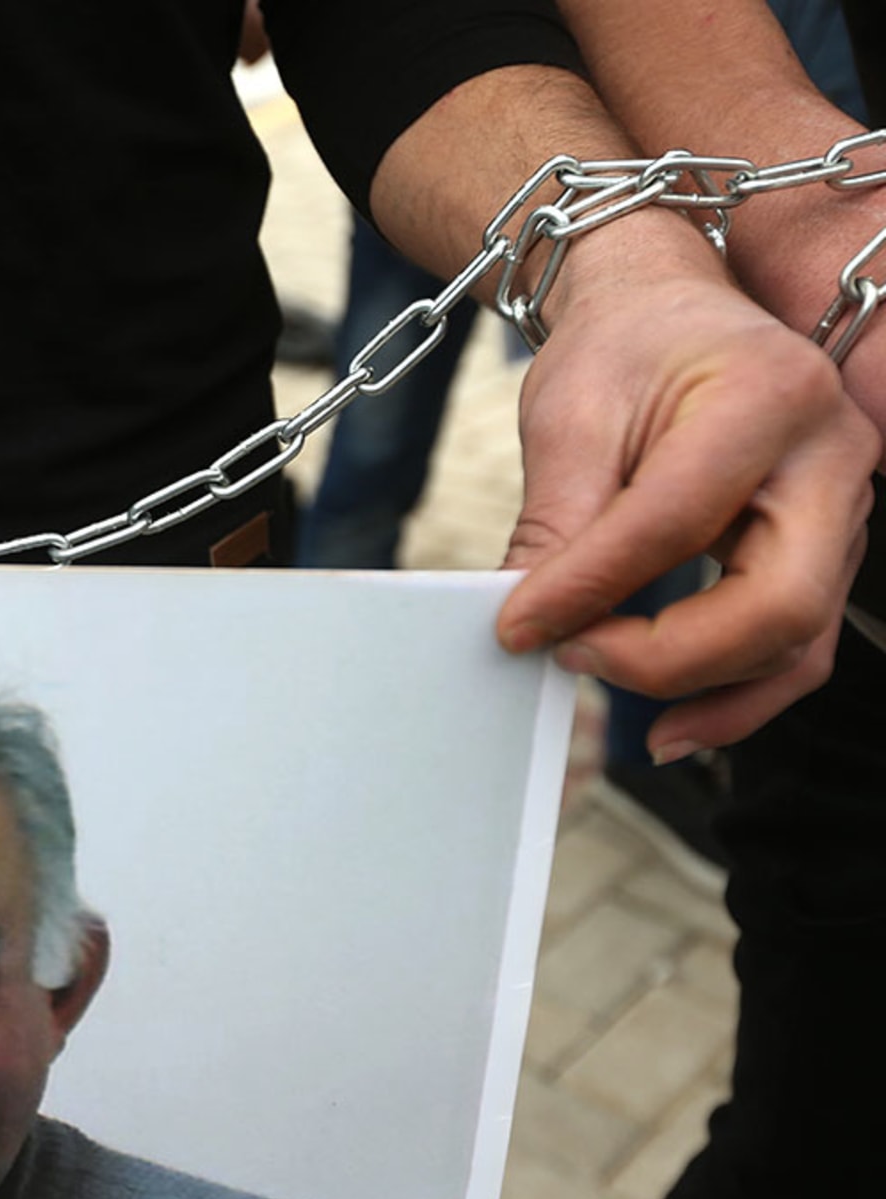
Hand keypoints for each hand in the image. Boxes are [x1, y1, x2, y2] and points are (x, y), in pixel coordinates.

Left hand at [496, 216, 878, 758]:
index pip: (673, 523)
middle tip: (572, 656)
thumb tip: (525, 624)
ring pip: (798, 641)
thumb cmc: (625, 348)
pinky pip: (797, 645)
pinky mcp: (825, 548)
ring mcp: (844, 508)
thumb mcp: (572, 416)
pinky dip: (736, 693)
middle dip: (669, 657)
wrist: (670, 311)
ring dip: (704, 691)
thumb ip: (557, 523)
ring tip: (615, 706)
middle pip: (779, 602)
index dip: (589, 589)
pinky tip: (674, 724)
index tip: (515, 627)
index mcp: (767, 397)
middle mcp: (831, 455)